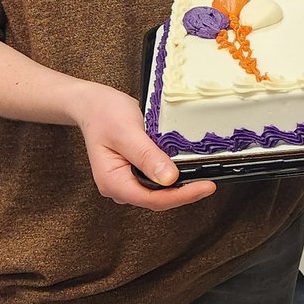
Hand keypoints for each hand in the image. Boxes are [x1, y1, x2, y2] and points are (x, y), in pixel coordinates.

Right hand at [74, 84, 216, 209]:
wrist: (93, 104)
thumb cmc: (105, 114)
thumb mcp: (127, 132)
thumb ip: (147, 156)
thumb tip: (169, 178)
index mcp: (113, 182)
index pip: (152, 199)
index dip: (181, 196)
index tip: (205, 187)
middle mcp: (119, 186)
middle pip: (157, 199)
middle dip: (184, 193)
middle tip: (210, 182)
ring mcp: (126, 180)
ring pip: (158, 191)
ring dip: (180, 186)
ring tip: (203, 176)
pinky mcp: (134, 171)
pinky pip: (156, 180)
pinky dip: (173, 176)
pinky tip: (188, 169)